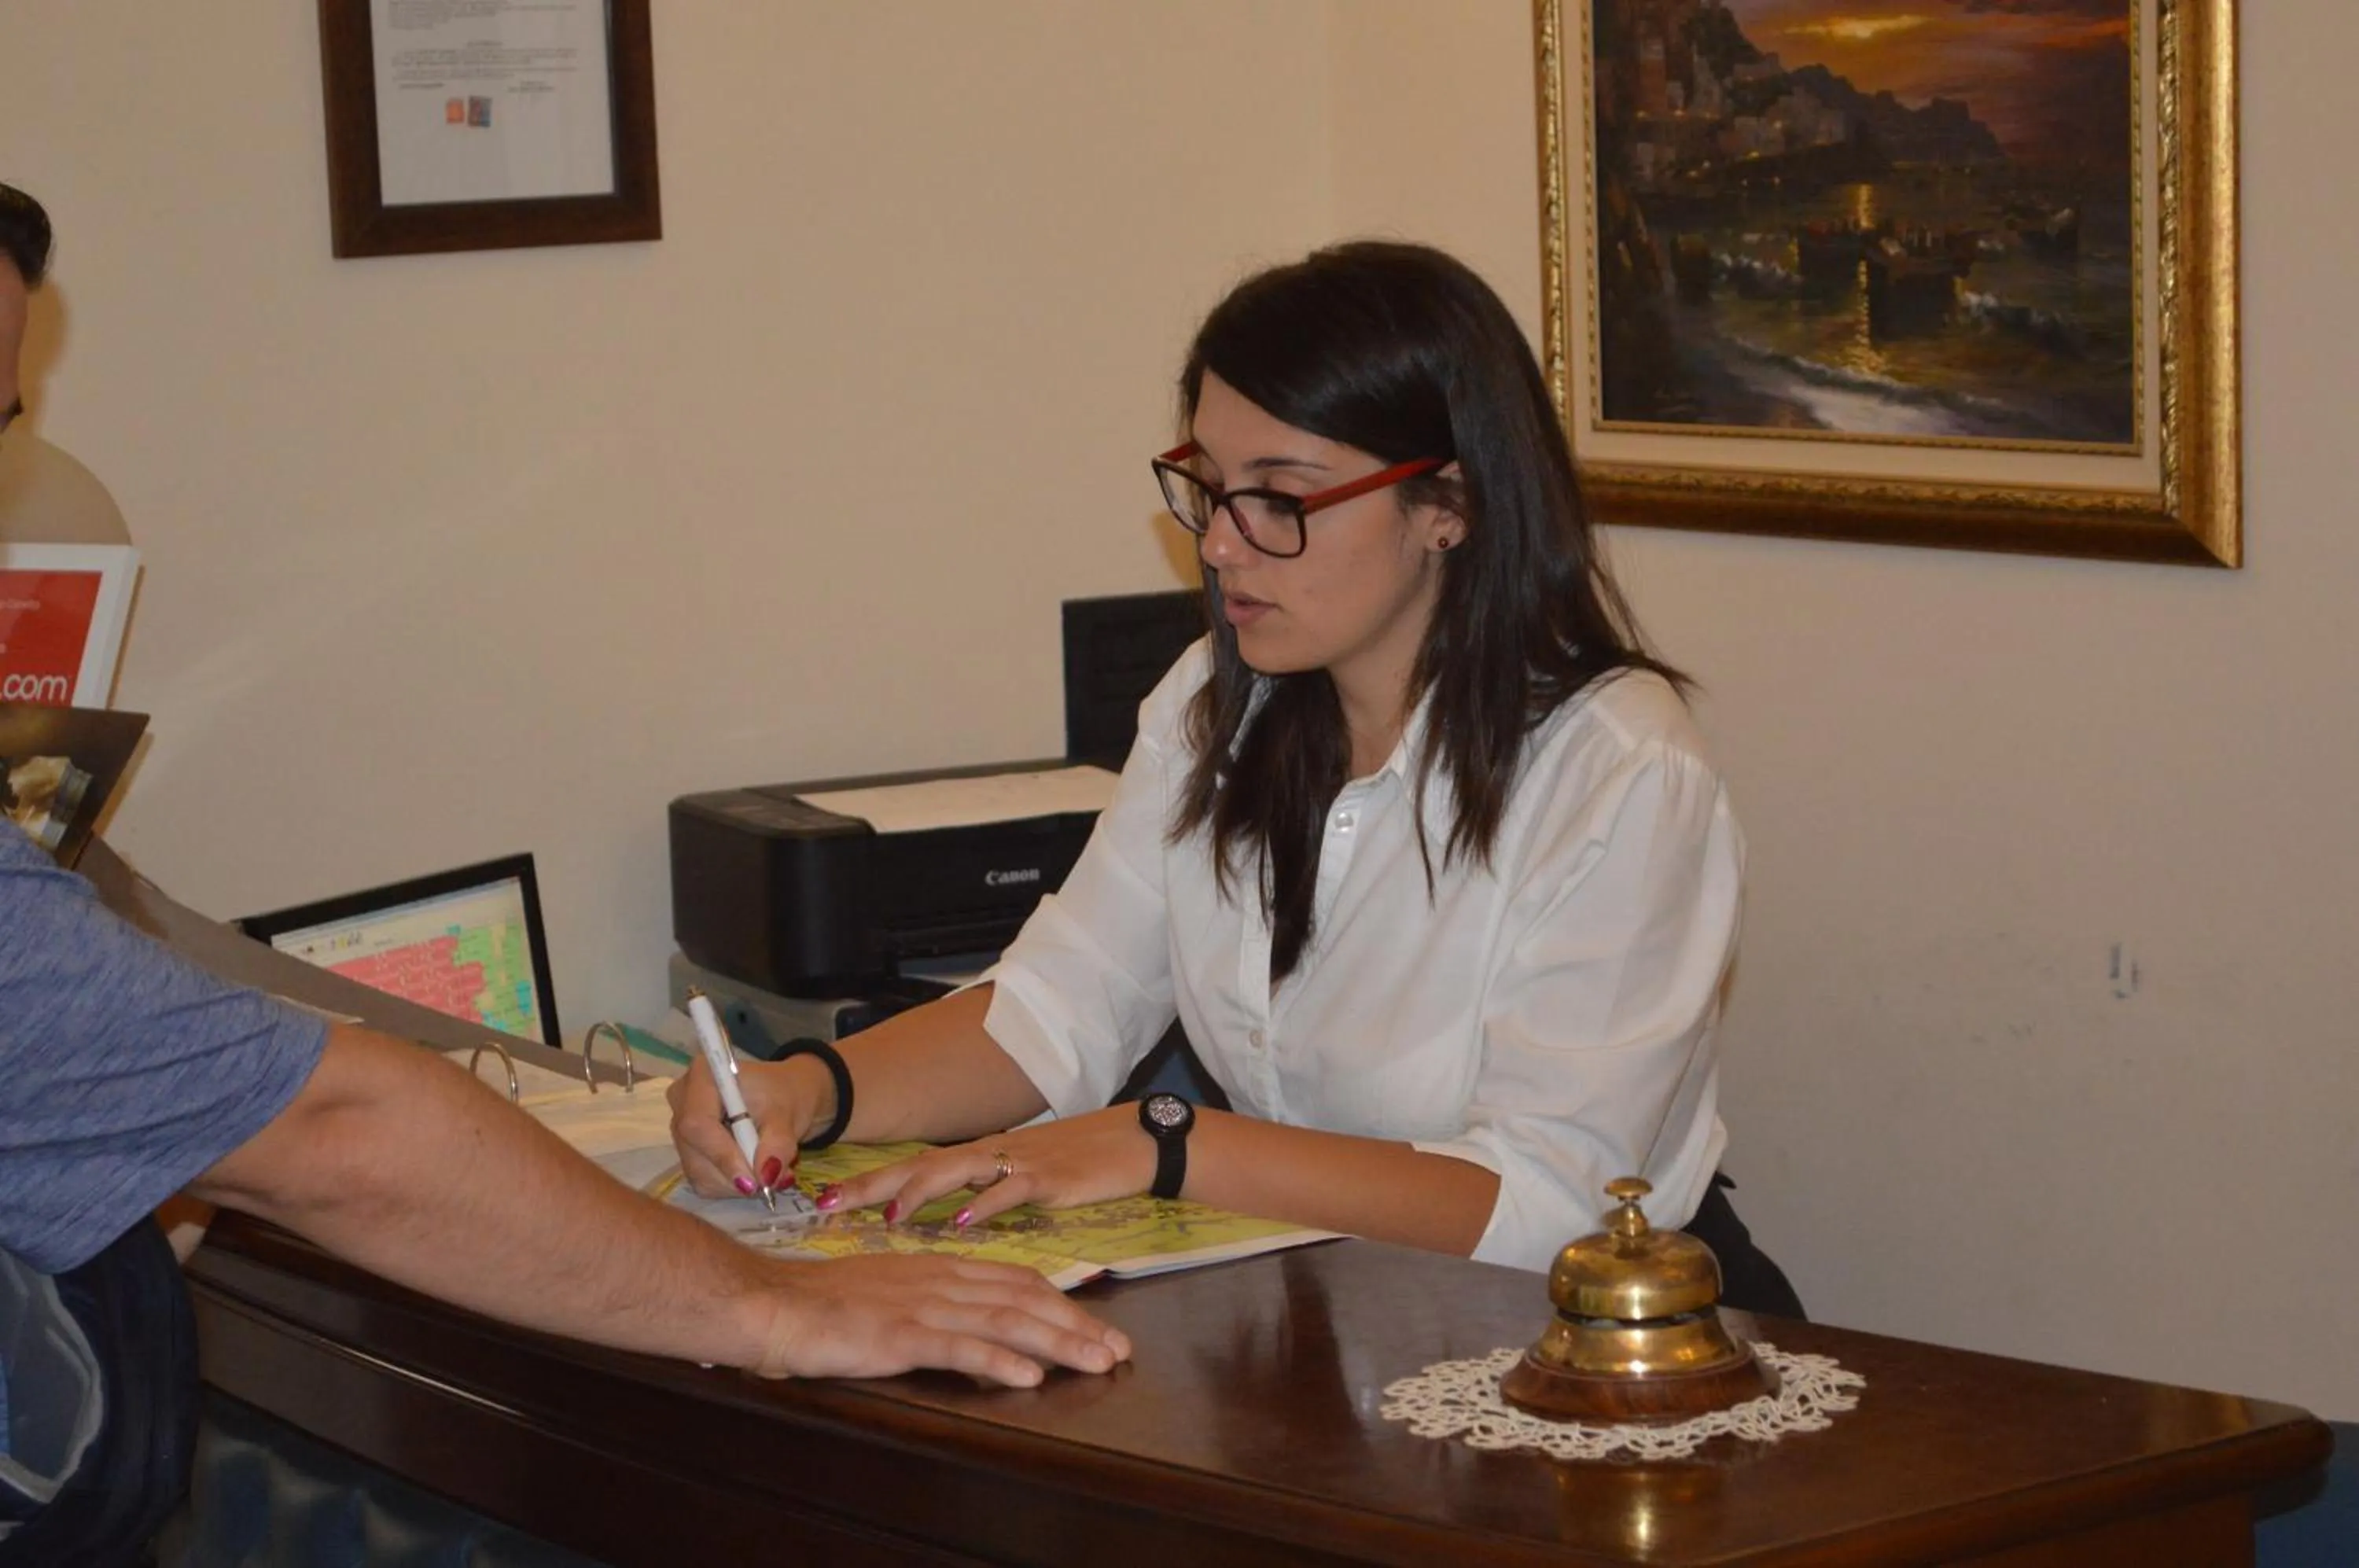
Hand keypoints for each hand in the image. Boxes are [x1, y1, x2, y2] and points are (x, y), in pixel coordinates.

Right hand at [667, 1053, 824, 1197]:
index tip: (753, 1180)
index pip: (698, 1123)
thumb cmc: (784, 1096)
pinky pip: (703, 1181)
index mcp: (703, 1076)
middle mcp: (682, 1101)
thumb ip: (777, 1143)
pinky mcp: (687, 1152)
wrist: (783, 1098)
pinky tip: (751, 1171)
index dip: (722, 1155)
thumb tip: (765, 1177)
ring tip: (768, 1173)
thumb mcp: (788, 1114)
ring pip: (698, 1172)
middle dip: (734, 1174)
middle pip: (695, 1152)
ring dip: (736, 1183)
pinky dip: (731, 1186)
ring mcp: (681, 1129)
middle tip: (771, 1181)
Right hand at [752, 1253, 1131, 1386]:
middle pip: (1025, 1299)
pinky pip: (958, 1346)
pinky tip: (1029, 1376)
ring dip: (1056, 1342)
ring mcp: (922, 1306)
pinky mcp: (899, 1335)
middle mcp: (940, 1280)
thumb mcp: (890, 1294)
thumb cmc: (823, 1303)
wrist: (770, 1301)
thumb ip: (936, 1307)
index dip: (1063, 1302)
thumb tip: (978, 1334)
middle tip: (1119, 1349)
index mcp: (939, 1268)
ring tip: (1096, 1361)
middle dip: (1077, 1324)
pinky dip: (998, 1359)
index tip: (1099, 1326)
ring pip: (1005, 1320)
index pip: (1017, 1281)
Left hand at [815, 1105, 1155, 1228]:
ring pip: (956, 1171)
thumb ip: (984, 1192)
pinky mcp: (1049, 1176)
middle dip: (873, 1185)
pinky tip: (962, 1223)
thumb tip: (946, 1216)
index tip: (825, 1200)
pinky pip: (1010, 1190)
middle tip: (829, 1204)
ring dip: (920, 1192)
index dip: (870, 1182)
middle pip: (919, 1164)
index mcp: (980, 1156)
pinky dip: (983, 1205)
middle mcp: (989, 1154)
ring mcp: (1018, 1162)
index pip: (914, 1165)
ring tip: (887, 1215)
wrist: (1135, 1141)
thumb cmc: (1080, 1163)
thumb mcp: (1023, 1177)